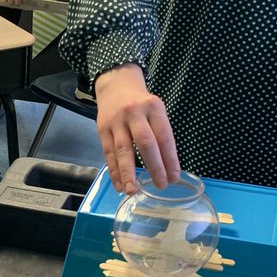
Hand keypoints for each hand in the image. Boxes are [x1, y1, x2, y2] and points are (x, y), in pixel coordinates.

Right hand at [95, 64, 179, 194]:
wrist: (116, 85)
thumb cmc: (141, 104)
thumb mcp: (155, 110)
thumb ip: (160, 134)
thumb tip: (167, 167)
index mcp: (153, 108)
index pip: (164, 136)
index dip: (170, 159)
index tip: (174, 177)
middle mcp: (134, 113)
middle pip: (145, 143)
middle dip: (154, 167)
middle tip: (161, 185)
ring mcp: (116, 121)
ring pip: (123, 150)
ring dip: (128, 173)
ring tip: (132, 191)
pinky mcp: (102, 129)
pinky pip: (108, 153)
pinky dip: (113, 171)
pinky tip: (118, 185)